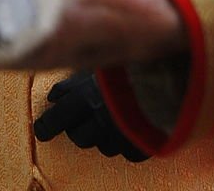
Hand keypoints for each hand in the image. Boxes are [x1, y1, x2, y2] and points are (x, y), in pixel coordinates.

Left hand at [34, 71, 148, 161]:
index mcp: (88, 97)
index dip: (47, 126)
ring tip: (106, 121)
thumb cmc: (131, 61)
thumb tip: (54, 96)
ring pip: (102, 146)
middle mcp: (101, 119)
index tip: (40, 130)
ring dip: (100, 135)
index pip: (59, 118)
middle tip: (76, 122)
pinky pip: (127, 153)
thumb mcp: (100, 64)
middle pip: (79, 136)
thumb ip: (77, 79)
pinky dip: (126, 143)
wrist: (173, 71)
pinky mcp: (143, 144)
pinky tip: (129, 129)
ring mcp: (122, 134)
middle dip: (76, 128)